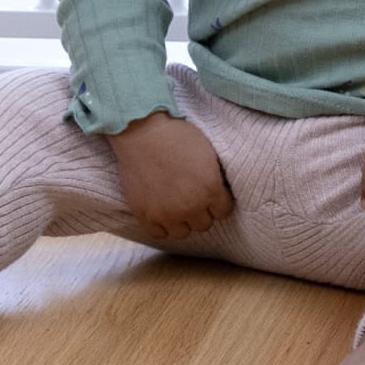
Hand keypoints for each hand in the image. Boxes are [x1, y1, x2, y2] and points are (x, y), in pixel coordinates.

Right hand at [105, 111, 235, 240]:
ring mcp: (166, 213)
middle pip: (204, 224)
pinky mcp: (145, 215)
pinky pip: (159, 234)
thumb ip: (215, 176)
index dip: (219, 201)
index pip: (224, 211)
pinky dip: (161, 225)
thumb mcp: (207, 151)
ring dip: (182, 220)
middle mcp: (191, 206)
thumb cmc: (175, 134)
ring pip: (183, 233)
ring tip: (176, 205)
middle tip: (192, 195)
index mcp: (210, 188)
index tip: (212, 194)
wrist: (141, 130)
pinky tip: (160, 210)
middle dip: (201, 210)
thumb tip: (218, 190)